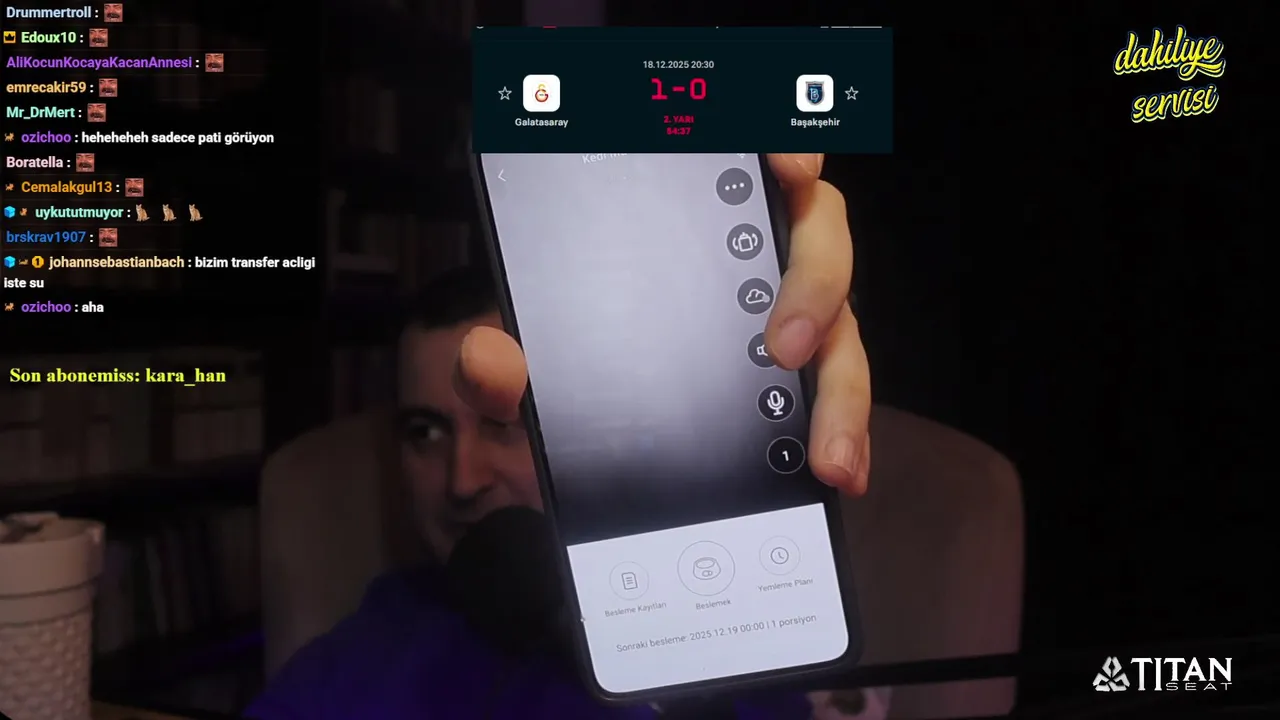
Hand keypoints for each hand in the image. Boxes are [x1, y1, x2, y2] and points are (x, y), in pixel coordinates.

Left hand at [455, 153, 869, 495]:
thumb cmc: (564, 362)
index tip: (786, 163)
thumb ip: (495, 365)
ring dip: (839, 391)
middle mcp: (755, 253)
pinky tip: (839, 473)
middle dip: (812, 286)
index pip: (748, 159)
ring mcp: (787, 312)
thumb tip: (487, 358)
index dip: (783, 147)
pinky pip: (836, 393)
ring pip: (841, 328)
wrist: (579, 433)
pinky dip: (845, 433)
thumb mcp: (519, 366)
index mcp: (692, 219)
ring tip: (826, 453)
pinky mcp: (802, 373)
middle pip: (817, 241)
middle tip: (782, 345)